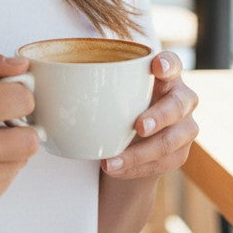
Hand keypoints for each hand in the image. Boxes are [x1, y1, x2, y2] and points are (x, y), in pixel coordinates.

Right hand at [0, 49, 38, 214]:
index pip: (24, 100)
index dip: (18, 95)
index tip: (5, 97)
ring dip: (11, 148)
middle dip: (21, 127)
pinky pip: (11, 178)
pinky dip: (0, 167)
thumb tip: (21, 66)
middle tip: (1, 123)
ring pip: (24, 159)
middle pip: (31, 138)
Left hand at [101, 50, 197, 178]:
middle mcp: (181, 99)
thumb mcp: (107, 92)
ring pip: (171, 140)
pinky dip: (136, 168)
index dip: (168, 63)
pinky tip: (115, 169)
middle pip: (179, 104)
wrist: (126, 144)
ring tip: (111, 162)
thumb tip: (48, 80)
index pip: (173, 63)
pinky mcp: (179, 153)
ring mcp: (185, 127)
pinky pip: (162, 163)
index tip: (156, 67)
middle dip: (160, 115)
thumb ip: (91, 83)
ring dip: (141, 153)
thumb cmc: (115, 107)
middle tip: (139, 126)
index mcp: (164, 76)